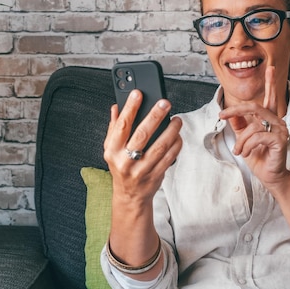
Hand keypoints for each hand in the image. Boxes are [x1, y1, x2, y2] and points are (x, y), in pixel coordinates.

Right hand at [103, 89, 182, 204]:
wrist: (130, 195)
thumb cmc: (121, 167)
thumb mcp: (111, 149)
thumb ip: (113, 127)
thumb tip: (115, 107)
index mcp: (112, 150)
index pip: (121, 125)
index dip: (129, 108)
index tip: (138, 93)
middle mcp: (125, 160)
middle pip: (142, 134)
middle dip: (155, 116)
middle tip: (165, 103)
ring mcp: (141, 170)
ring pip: (159, 146)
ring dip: (171, 130)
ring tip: (176, 119)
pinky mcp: (155, 176)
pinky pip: (169, 158)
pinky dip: (176, 145)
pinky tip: (178, 136)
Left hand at [219, 66, 289, 187]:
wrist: (268, 176)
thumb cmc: (257, 156)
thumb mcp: (243, 138)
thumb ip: (239, 125)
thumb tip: (230, 114)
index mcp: (269, 118)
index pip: (270, 97)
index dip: (272, 82)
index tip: (271, 68)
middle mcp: (277, 121)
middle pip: (255, 107)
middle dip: (236, 110)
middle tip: (222, 115)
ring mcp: (281, 130)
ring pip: (253, 126)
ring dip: (240, 141)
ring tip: (239, 151)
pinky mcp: (281, 140)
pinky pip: (257, 137)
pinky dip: (247, 146)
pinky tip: (247, 154)